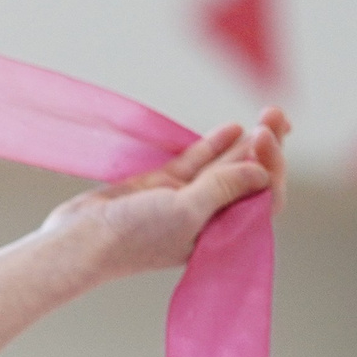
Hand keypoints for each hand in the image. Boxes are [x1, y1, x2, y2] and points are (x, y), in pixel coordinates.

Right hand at [44, 107, 287, 278]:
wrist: (80, 242)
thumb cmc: (132, 238)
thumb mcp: (186, 212)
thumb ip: (223, 189)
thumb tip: (261, 171)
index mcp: (220, 234)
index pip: (262, 198)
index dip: (271, 166)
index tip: (263, 139)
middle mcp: (208, 218)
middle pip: (249, 179)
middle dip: (266, 147)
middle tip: (276, 115)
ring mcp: (185, 201)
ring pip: (225, 167)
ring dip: (245, 142)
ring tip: (267, 114)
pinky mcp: (162, 186)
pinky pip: (197, 163)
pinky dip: (214, 145)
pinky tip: (231, 128)